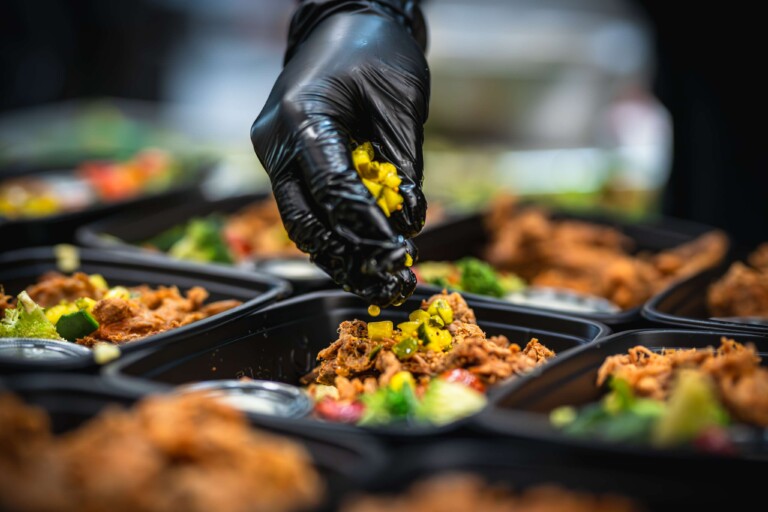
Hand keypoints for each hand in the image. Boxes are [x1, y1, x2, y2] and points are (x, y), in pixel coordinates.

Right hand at [251, 6, 428, 305]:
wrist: (345, 21)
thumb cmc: (377, 50)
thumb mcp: (401, 103)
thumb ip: (402, 166)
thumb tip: (409, 221)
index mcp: (301, 117)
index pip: (332, 189)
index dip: (367, 228)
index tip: (398, 254)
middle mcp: (277, 142)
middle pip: (305, 220)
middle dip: (348, 257)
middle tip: (387, 282)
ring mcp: (275, 153)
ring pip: (301, 223)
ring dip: (340, 256)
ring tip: (378, 281)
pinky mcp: (285, 160)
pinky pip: (306, 207)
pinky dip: (335, 233)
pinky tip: (362, 255)